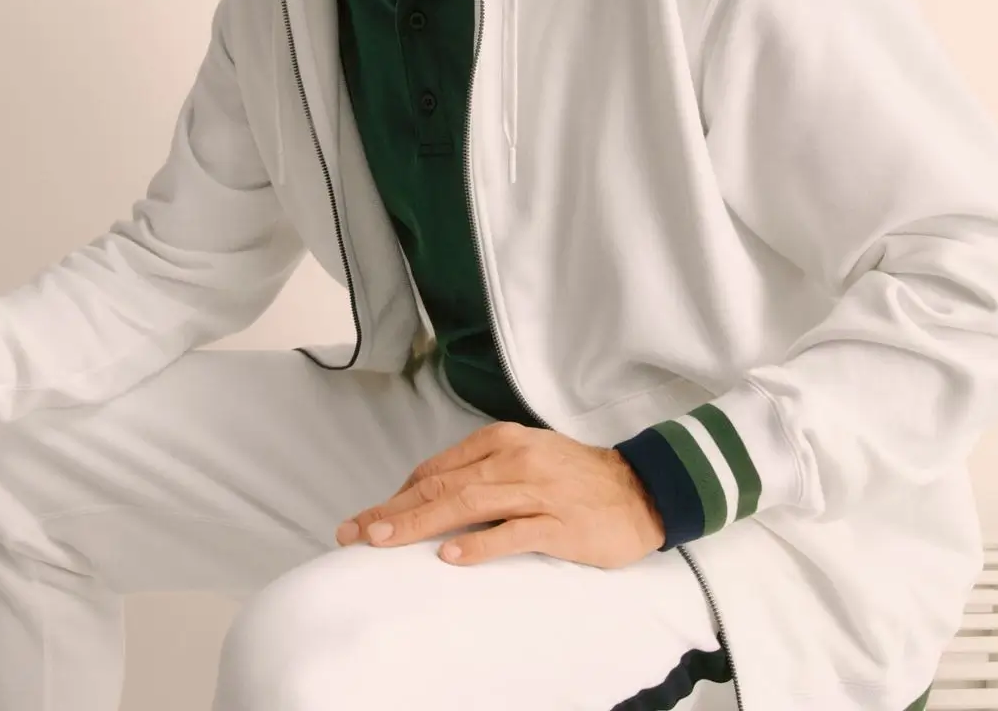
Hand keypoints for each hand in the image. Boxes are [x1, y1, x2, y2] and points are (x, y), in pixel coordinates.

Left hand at [333, 421, 663, 568]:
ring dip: (420, 523)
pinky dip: (480, 544)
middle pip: (442, 486)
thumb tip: (427, 495)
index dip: (397, 495)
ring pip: (468, 505)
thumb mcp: (524, 458)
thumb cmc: (576, 478)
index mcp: (500, 441)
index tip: (368, 519)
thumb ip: (480, 471)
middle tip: (355, 534)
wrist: (641, 489)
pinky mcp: (559, 523)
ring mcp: (537, 491)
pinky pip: (513, 532)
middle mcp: (514, 460)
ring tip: (383, 541)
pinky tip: (451, 556)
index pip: (436, 469)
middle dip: (392, 511)